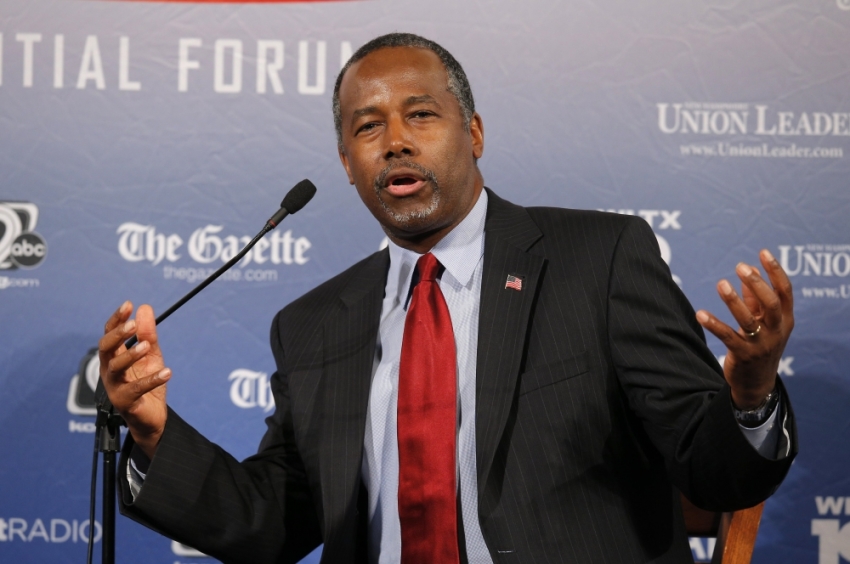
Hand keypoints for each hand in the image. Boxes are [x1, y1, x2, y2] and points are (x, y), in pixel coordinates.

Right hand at [98, 301, 170, 457]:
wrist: (152, 416)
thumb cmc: (147, 383)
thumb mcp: (151, 355)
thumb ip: (148, 334)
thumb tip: (145, 308)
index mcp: (113, 356)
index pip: (109, 334)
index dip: (117, 319)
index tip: (128, 305)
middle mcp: (109, 370)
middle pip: (106, 348)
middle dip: (118, 335)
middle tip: (132, 324)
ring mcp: (114, 386)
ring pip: (115, 368)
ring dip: (130, 355)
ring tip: (146, 346)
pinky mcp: (125, 402)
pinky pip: (136, 389)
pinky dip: (152, 380)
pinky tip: (167, 372)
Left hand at [696, 249, 793, 408]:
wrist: (757, 384)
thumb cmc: (760, 345)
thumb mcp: (764, 322)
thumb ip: (756, 298)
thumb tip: (750, 269)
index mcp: (785, 320)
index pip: (785, 292)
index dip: (776, 271)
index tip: (763, 252)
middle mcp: (776, 331)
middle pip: (771, 304)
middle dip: (757, 284)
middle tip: (741, 267)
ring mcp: (761, 344)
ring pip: (748, 320)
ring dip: (734, 301)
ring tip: (721, 284)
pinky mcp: (743, 355)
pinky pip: (727, 337)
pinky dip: (714, 325)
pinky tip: (701, 313)